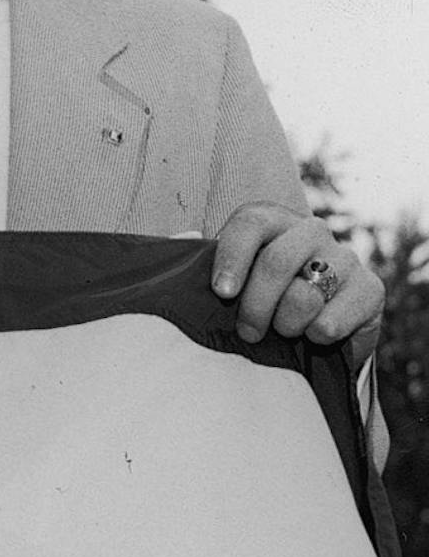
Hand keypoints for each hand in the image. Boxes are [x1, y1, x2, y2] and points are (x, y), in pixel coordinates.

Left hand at [211, 203, 382, 371]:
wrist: (310, 334)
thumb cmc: (256, 299)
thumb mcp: (225, 278)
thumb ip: (198, 259)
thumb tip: (185, 240)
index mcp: (271, 220)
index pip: (251, 223)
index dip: (232, 258)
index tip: (222, 293)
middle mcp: (310, 231)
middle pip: (277, 261)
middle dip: (254, 305)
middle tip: (247, 330)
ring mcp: (344, 258)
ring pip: (305, 295)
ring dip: (284, 325)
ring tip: (281, 331)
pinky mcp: (370, 289)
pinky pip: (333, 320)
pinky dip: (315, 336)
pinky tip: (312, 336)